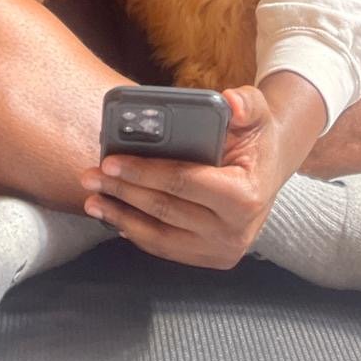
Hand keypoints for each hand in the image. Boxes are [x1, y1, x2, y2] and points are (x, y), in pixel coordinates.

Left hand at [78, 85, 294, 269]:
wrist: (271, 170)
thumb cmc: (257, 139)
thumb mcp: (258, 114)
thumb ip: (246, 103)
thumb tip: (231, 102)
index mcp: (244, 196)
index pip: (183, 183)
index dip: (143, 172)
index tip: (110, 160)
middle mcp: (235, 231)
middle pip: (165, 210)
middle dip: (122, 191)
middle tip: (89, 175)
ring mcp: (222, 251)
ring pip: (160, 236)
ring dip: (120, 218)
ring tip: (92, 200)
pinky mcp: (211, 259)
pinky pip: (166, 248)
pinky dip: (137, 233)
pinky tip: (115, 218)